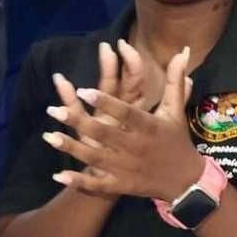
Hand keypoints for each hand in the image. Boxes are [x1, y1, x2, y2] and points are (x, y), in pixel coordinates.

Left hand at [45, 45, 205, 199]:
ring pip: (96, 158)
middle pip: (104, 134)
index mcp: (149, 127)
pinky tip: (58, 176)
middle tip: (53, 110)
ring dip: (72, 148)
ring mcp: (127, 168)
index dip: (105, 103)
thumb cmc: (176, 140)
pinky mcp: (122, 186)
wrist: (187, 182)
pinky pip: (98, 185)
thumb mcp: (175, 111)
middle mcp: (136, 148)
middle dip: (78, 122)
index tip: (83, 90)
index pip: (125, 113)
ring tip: (49, 136)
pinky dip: (79, 182)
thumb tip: (182, 51)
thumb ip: (173, 82)